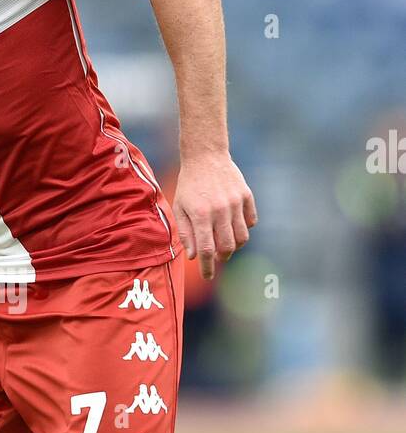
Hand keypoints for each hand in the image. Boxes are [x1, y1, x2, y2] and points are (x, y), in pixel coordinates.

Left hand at [173, 154, 256, 280]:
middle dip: (221, 258)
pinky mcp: (247, 196)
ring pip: (242, 237)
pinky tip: (234, 225)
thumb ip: (186, 233)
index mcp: (201, 215)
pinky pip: (251, 221)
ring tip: (225, 243)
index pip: (207, 250)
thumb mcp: (180, 208)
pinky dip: (244, 228)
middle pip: (227, 247)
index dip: (207, 267)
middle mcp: (220, 210)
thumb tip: (194, 256)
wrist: (205, 156)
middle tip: (216, 257)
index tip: (207, 276)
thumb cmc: (189, 184)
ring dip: (234, 246)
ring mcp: (236, 203)